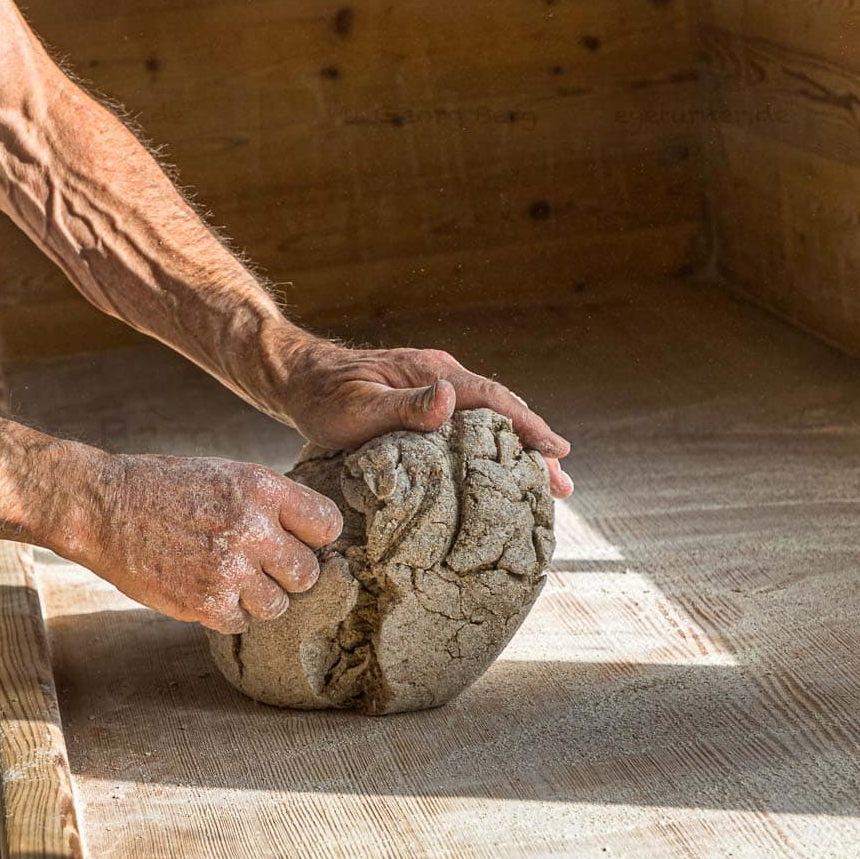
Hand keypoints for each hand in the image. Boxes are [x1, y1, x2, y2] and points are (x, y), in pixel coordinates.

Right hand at [73, 453, 343, 632]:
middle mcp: (252, 528)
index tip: (298, 540)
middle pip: (308, 573)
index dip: (314, 537)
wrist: (104, 508)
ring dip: (258, 598)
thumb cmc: (165, 487)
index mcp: (261, 488)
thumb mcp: (225, 474)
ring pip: (279, 605)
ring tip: (229, 577)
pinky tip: (204, 589)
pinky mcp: (205, 603)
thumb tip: (313, 535)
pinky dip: (226, 613)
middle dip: (287, 573)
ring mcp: (229, 569)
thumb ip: (269, 502)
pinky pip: (241, 623)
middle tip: (259, 565)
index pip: (327, 525)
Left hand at [279, 338, 573, 497]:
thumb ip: (403, 405)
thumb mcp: (358, 406)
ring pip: (486, 419)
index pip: (492, 398)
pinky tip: (494, 471)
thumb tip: (449, 399)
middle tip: (562, 485)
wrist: (297, 380)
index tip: (556, 452)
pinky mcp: (422, 405)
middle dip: (533, 444)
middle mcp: (441, 377)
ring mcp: (433, 390)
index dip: (526, 425)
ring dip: (515, 448)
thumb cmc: (323, 397)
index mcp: (433, 373)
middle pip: (499, 410)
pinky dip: (488, 447)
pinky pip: (466, 425)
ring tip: (545, 485)